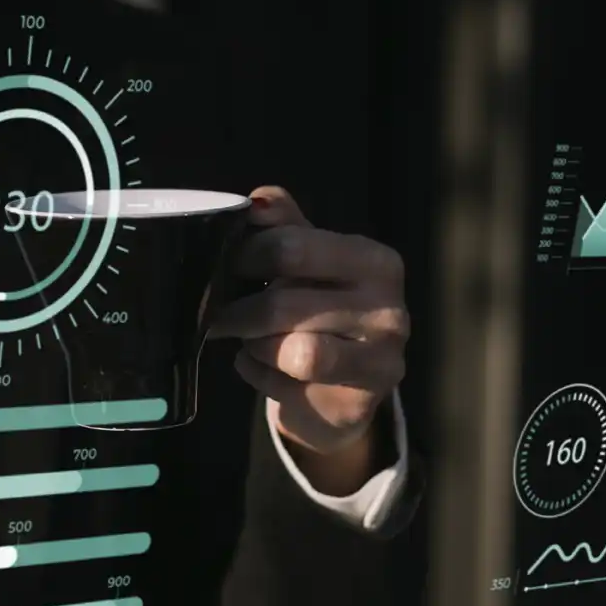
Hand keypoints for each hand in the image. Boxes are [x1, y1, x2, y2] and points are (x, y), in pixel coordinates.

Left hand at [210, 187, 409, 463]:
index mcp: (375, 262)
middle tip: (216, 312)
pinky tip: (262, 367)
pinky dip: (259, 374)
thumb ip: (284, 226)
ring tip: (248, 339)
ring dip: (253, 344)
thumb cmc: (324, 312)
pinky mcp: (360, 403)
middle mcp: (389, 309)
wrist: (345, 388)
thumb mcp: (309, 262)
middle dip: (238, 308)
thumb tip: (255, 202)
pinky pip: (288, 386)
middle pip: (284, 302)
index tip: (224, 264)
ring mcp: (381, 360)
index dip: (245, 255)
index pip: (292, 246)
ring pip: (291, 350)